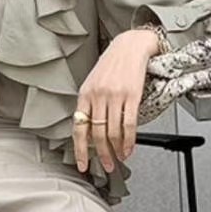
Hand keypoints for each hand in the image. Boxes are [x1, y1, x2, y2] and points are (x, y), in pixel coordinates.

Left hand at [74, 28, 159, 173]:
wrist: (130, 46)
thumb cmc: (113, 64)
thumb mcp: (94, 82)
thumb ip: (90, 105)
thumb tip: (90, 130)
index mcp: (85, 94)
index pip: (79, 128)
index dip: (80, 150)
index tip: (83, 164)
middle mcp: (97, 96)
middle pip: (97, 134)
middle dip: (102, 154)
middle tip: (107, 165)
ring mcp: (114, 96)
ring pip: (113, 132)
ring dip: (117, 150)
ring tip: (120, 158)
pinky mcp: (131, 96)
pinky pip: (129, 125)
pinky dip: (129, 140)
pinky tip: (129, 147)